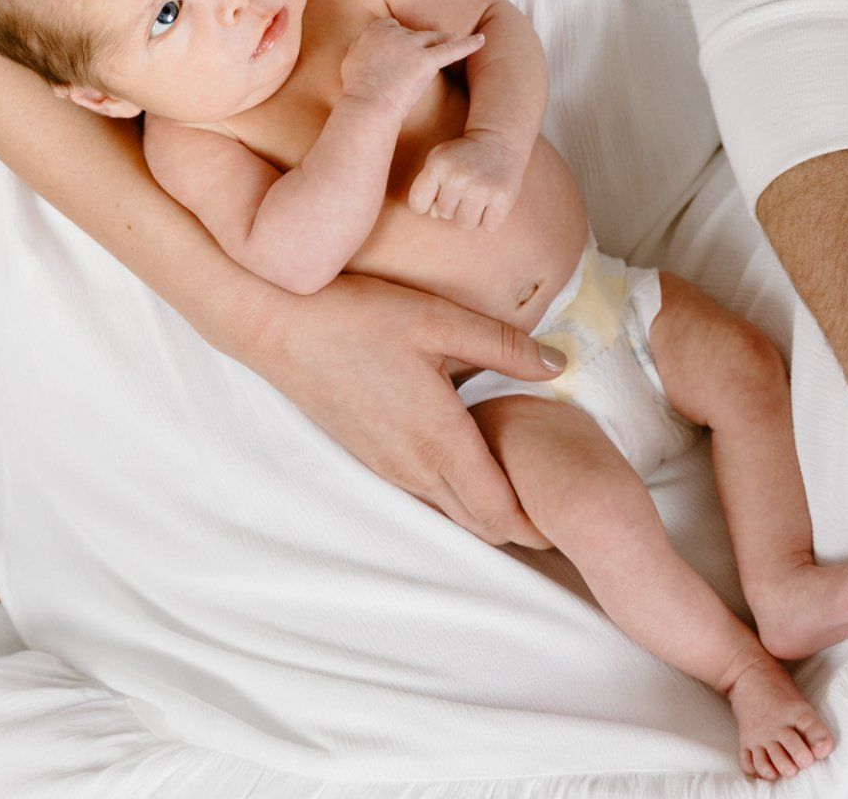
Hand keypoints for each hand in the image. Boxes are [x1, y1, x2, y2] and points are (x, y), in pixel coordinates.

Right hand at [241, 272, 565, 546]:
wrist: (280, 327)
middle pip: (477, 522)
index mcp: (438, 440)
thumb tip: (559, 365)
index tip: (568, 524)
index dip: (536, 525)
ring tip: (528, 498)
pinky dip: (458, 498)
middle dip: (520, 528)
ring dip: (488, 513)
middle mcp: (413, 466)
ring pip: (450, 512)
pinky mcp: (370, 458)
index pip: (498, 508)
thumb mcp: (440, 320)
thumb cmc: (359, 319)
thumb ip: (505, 346)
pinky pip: (425, 495)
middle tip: (559, 517)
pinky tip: (474, 472)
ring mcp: (387, 467)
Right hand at [339, 18, 483, 114]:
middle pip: (413, 33)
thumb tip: (363, 44)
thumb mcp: (350, 60)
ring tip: (453, 38)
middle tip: (418, 56)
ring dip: (442, 38)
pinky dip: (469, 44)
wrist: (368, 104)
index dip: (396, 37)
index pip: (390, 26)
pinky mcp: (426, 60)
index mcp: (375, 30)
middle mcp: (395, 33)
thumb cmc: (357, 89)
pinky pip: (452, 50)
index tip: (397, 47)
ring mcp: (412, 46)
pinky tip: (482, 40)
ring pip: (433, 38)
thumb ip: (359, 47)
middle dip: (416, 43)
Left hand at [409, 131, 529, 230]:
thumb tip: (434, 215)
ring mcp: (481, 188)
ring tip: (478, 196)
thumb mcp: (439, 162)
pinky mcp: (503, 197)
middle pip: (445, 214)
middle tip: (466, 187)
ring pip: (466, 224)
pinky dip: (491, 219)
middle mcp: (458, 178)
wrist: (498, 140)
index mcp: (437, 166)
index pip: (417, 204)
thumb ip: (427, 189)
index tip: (436, 194)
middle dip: (454, 205)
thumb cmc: (462, 156)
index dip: (425, 204)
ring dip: (471, 215)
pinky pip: (488, 227)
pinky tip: (492, 201)